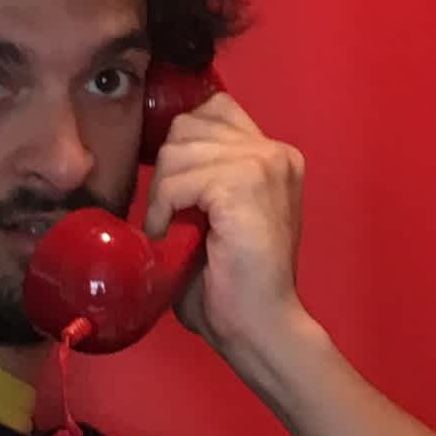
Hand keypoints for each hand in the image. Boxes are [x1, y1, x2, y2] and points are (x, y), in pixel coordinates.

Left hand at [141, 89, 310, 375]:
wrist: (260, 326)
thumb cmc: (232, 283)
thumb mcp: (216, 213)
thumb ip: (202, 175)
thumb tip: (162, 150)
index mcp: (274, 155)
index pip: (213, 109)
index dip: (182, 142)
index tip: (172, 186)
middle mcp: (275, 151)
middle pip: (188, 125)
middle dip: (167, 169)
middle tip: (169, 213)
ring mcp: (263, 164)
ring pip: (177, 149)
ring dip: (160, 192)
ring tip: (168, 228)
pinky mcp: (243, 184)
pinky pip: (177, 179)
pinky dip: (161, 207)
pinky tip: (166, 233)